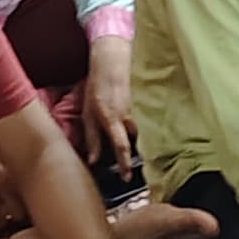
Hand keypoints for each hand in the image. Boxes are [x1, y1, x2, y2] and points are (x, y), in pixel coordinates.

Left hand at [80, 29, 138, 176]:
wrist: (113, 61)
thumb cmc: (97, 87)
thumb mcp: (88, 113)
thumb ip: (92, 138)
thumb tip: (93, 160)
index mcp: (112, 118)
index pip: (121, 145)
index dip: (124, 163)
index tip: (126, 178)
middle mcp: (129, 115)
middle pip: (138, 142)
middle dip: (139, 156)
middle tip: (137, 170)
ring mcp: (140, 108)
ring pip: (145, 133)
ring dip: (144, 143)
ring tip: (146, 152)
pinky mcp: (147, 103)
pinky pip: (149, 122)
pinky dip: (149, 130)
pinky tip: (150, 134)